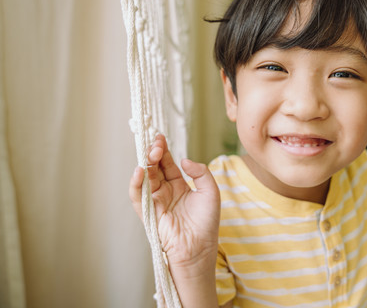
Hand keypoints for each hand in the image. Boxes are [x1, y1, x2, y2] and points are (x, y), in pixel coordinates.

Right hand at [129, 134, 220, 275]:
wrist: (198, 248)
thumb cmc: (206, 222)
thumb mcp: (210, 191)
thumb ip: (200, 172)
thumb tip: (183, 160)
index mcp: (179, 186)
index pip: (167, 163)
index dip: (163, 150)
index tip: (160, 137)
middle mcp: (165, 191)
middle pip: (154, 167)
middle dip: (154, 153)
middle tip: (156, 143)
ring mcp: (155, 201)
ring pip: (146, 177)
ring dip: (147, 163)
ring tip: (152, 152)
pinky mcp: (147, 212)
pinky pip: (138, 195)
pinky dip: (136, 183)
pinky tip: (140, 170)